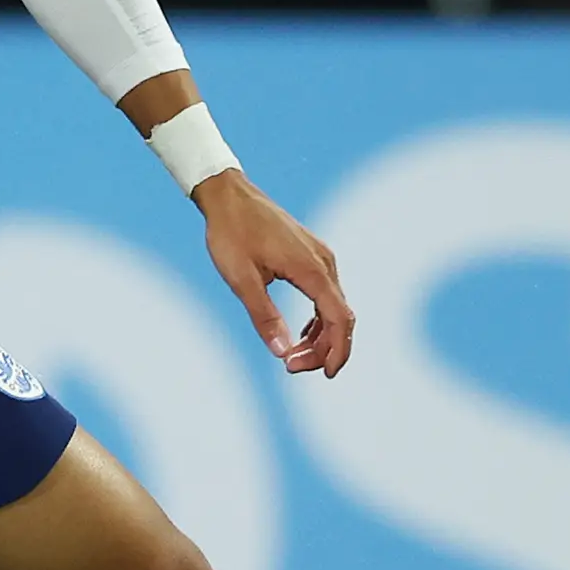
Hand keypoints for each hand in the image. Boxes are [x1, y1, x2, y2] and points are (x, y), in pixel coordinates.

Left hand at [195, 171, 353, 376]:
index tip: (324, 374)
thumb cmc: (231, 233)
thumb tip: (281, 352)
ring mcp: (320, 257)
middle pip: (340, 317)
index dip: (337, 351)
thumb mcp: (241, 279)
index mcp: (311, 269)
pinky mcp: (312, 255)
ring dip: (319, 336)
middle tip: (291, 367)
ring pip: (334, 307)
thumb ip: (264, 316)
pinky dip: (317, 318)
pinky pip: (325, 294)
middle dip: (323, 349)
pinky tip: (299, 334)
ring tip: (292, 356)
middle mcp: (324, 262)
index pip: (339, 319)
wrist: (229, 195)